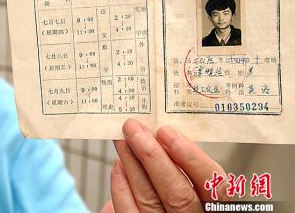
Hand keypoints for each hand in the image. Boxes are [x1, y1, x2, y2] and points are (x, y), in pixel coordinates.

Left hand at [105, 119, 227, 212]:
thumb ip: (183, 162)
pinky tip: (119, 166)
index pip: (214, 185)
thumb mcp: (190, 177)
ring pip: (150, 199)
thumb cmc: (175, 191)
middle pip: (178, 194)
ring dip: (132, 163)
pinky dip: (121, 187)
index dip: (191, 157)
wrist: (159, 209)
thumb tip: (159, 132)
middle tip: (134, 128)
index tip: (166, 131)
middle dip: (152, 156)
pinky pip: (129, 211)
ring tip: (122, 139)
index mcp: (214, 206)